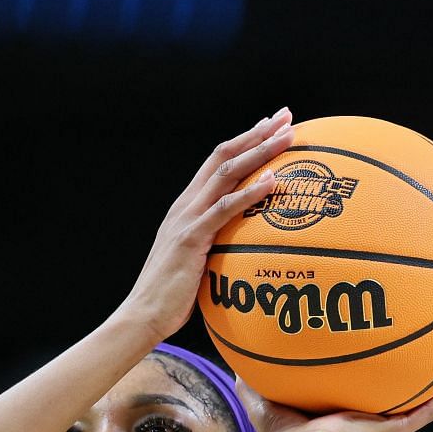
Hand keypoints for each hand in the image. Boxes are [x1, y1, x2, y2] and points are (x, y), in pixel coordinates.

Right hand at [112, 109, 295, 342]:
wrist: (143, 314)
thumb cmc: (172, 296)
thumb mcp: (196, 262)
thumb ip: (215, 245)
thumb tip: (241, 248)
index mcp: (186, 207)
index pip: (217, 162)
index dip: (245, 141)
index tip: (270, 125)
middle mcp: (185, 205)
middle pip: (224, 156)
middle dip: (257, 133)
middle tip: (287, 116)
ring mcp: (187, 219)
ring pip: (227, 173)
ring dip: (260, 152)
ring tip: (288, 137)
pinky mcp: (192, 238)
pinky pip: (225, 209)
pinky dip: (251, 192)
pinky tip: (274, 180)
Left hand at [236, 374, 432, 431]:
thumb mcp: (265, 402)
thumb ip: (252, 384)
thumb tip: (238, 366)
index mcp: (340, 418)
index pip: (356, 397)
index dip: (364, 381)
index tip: (372, 362)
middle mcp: (366, 422)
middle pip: (391, 400)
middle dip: (404, 383)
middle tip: (419, 358)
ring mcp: (383, 427)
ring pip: (416, 406)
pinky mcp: (393, 431)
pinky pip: (424, 412)